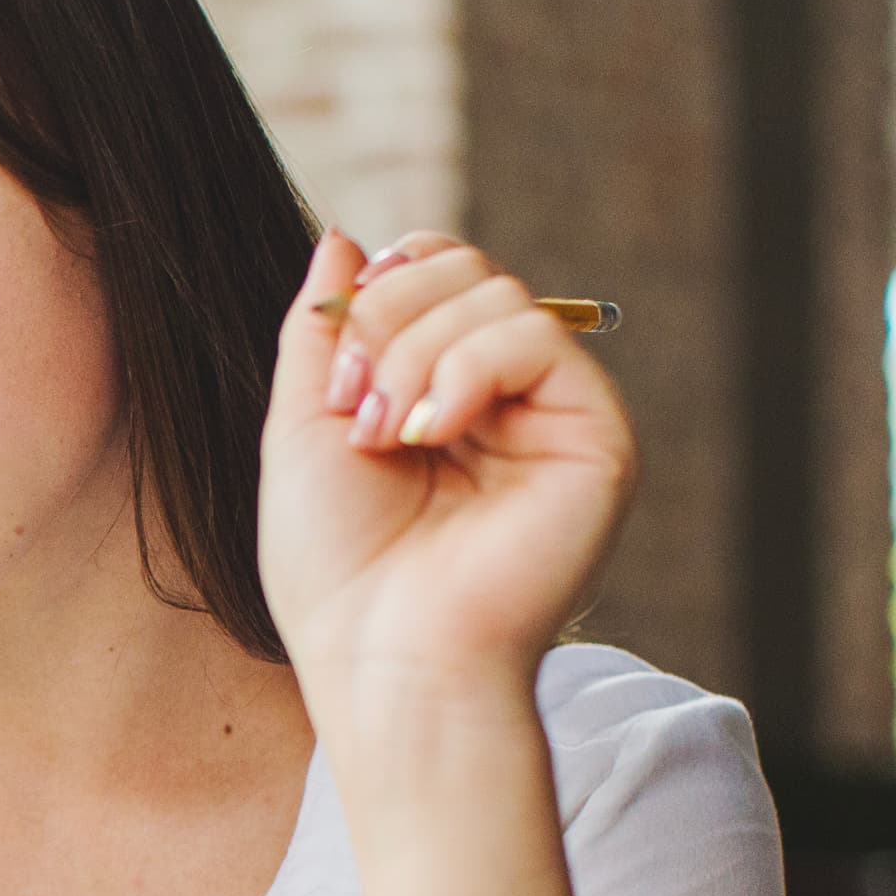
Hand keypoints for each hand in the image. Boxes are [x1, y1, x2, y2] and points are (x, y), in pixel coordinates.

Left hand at [256, 229, 634, 738]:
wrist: (384, 658)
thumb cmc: (337, 571)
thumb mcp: (300, 430)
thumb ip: (322, 332)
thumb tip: (344, 237)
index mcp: (440, 392)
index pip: (431, 274)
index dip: (381, 286)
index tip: (335, 364)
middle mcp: (504, 399)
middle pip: (464, 269)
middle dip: (389, 318)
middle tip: (354, 405)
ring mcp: (552, 415)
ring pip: (495, 295)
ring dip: (415, 353)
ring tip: (387, 437)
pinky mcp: (595, 437)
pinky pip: (536, 338)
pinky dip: (467, 369)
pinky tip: (433, 433)